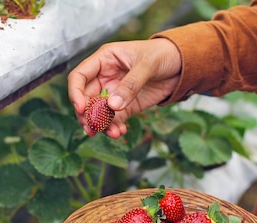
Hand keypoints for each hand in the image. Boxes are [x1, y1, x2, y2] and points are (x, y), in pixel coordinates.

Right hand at [67, 38, 181, 137]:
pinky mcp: (125, 106)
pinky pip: (114, 120)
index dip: (75, 93)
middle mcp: (104, 77)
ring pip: (97, 113)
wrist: (181, 65)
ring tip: (112, 134)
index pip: (79, 77)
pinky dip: (114, 128)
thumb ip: (130, 85)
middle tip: (92, 129)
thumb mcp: (147, 65)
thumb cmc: (162, 54)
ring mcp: (113, 93)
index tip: (81, 109)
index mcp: (104, 60)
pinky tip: (120, 132)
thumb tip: (112, 106)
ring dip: (100, 125)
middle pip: (85, 99)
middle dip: (87, 116)